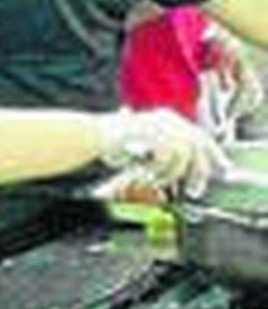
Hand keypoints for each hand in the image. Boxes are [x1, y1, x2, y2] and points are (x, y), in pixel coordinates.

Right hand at [101, 108, 227, 198]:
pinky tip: (146, 175)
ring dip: (170, 174)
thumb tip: (170, 171)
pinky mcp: (156, 136)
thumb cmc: (106, 141)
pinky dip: (158, 172)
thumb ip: (157, 152)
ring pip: (184, 156)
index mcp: (166, 118)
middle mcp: (169, 119)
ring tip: (155, 181)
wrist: (89, 135)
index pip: (200, 136)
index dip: (211, 154)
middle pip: (198, 146)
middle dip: (199, 170)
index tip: (220, 168)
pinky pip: (168, 160)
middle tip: (195, 190)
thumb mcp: (138, 145)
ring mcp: (163, 126)